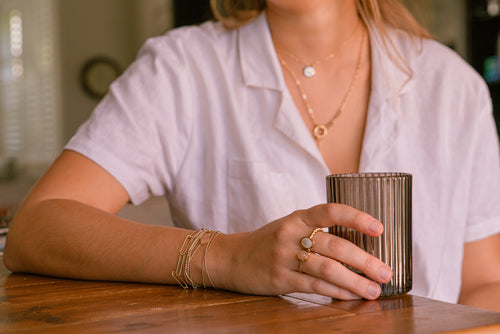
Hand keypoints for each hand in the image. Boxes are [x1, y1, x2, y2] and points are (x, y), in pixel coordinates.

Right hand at [212, 203, 392, 299]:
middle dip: (365, 261)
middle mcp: (291, 234)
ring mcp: (284, 257)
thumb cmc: (266, 242)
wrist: (231, 257)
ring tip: (374, 290)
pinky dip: (336, 292)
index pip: (331, 211)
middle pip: (335, 246)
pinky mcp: (279, 279)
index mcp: (297, 217)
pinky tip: (351, 296)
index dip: (357, 218)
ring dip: (355, 281)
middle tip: (385, 272)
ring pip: (327, 269)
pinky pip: (314, 287)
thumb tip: (357, 246)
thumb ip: (316, 231)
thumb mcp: (289, 227)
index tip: (379, 229)